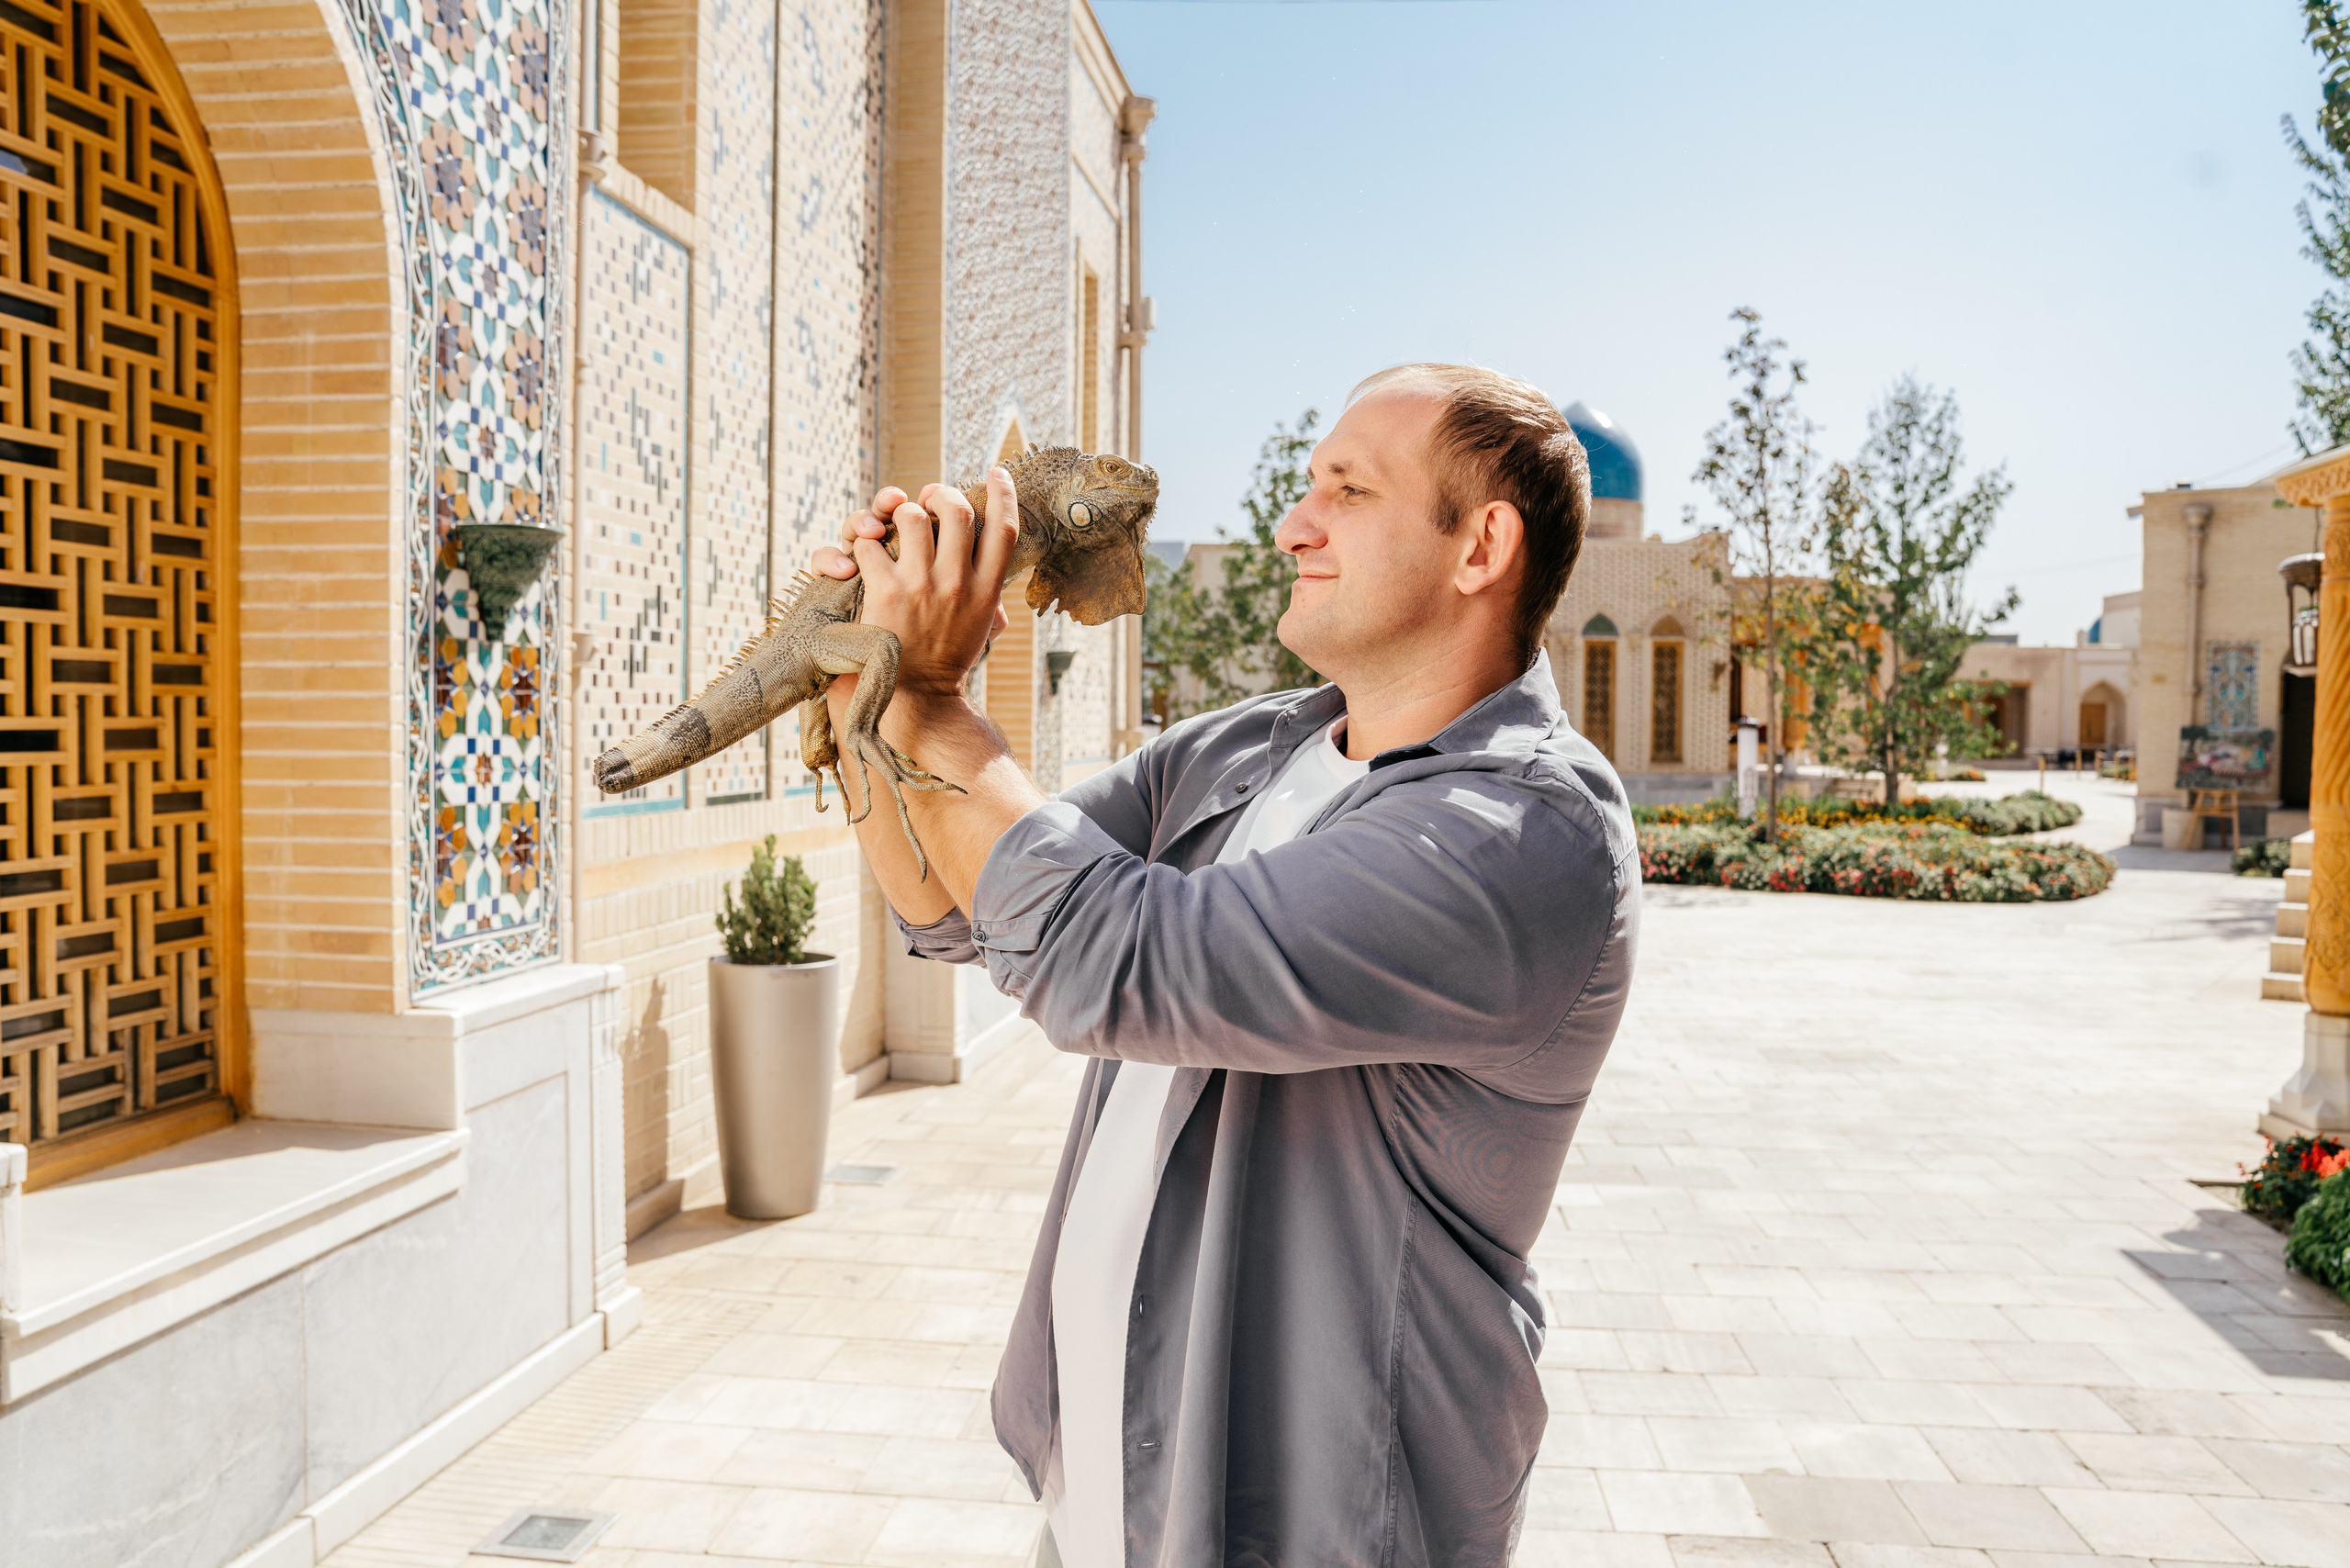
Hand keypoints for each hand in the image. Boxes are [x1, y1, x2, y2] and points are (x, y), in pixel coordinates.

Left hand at [816, 472, 1018, 699]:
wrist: (913, 698)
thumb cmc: (945, 662)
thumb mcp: (981, 631)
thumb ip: (992, 602)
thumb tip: (1001, 587)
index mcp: (987, 593)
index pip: (1004, 530)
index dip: (1004, 494)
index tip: (997, 473)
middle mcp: (958, 584)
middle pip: (957, 511)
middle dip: (941, 494)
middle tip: (930, 498)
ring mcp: (922, 586)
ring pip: (912, 517)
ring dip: (899, 513)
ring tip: (894, 526)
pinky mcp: (886, 592)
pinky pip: (872, 544)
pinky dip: (865, 543)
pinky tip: (866, 556)